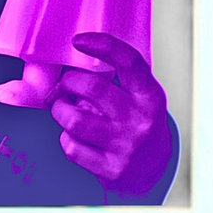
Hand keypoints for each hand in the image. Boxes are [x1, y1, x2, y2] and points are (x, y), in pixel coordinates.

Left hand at [47, 32, 170, 194]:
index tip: (78, 41)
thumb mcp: (136, 96)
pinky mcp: (112, 169)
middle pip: (90, 87)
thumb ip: (113, 79)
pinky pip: (72, 147)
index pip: (128, 61)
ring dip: (60, 111)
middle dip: (66, 83)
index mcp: (149, 95)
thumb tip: (65, 65)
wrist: (153, 171)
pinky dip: (66, 139)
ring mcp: (127, 146)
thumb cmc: (136, 123)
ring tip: (64, 111)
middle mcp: (140, 119)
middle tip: (62, 88)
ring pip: (73, 118)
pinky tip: (76, 139)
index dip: (102, 45)